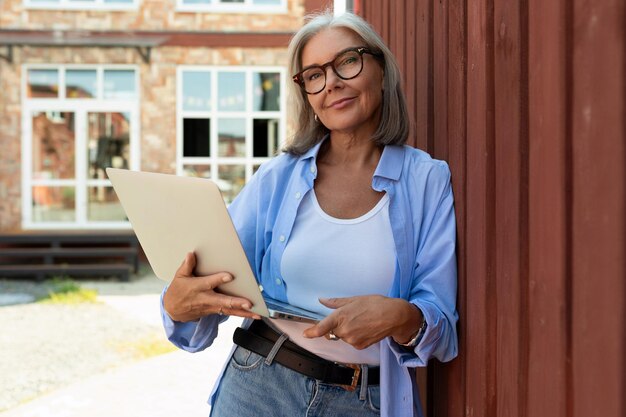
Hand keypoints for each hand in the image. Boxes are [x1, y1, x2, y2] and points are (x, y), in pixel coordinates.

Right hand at [163, 252, 261, 321]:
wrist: (173, 310)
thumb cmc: (178, 290)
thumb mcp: (179, 276)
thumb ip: (187, 265)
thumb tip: (191, 254)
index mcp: (196, 287)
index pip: (208, 283)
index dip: (218, 279)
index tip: (230, 276)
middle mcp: (205, 298)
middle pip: (222, 301)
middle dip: (236, 302)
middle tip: (248, 303)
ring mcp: (210, 307)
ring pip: (228, 310)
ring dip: (243, 312)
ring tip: (256, 313)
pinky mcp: (214, 311)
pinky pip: (229, 313)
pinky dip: (241, 314)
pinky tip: (253, 315)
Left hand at [302, 295, 421, 349]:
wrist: (393, 316)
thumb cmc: (375, 304)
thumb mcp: (354, 299)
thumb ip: (335, 302)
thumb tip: (322, 300)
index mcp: (340, 316)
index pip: (322, 327)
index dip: (312, 332)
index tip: (306, 334)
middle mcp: (344, 330)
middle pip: (334, 331)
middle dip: (339, 326)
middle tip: (353, 317)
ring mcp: (352, 340)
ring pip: (344, 337)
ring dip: (349, 331)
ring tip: (362, 321)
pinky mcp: (359, 346)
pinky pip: (353, 342)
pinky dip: (357, 336)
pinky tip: (366, 328)